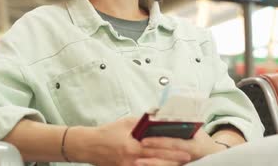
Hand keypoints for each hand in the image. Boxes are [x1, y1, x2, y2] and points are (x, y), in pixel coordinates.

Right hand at [66, 117, 190, 165]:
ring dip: (166, 165)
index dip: (173, 149)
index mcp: (133, 146)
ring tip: (180, 164)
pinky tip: (162, 165)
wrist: (89, 146)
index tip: (186, 149)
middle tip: (188, 158)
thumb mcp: (126, 123)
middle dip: (174, 160)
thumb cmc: (107, 133)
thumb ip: (143, 121)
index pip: (157, 147)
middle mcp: (132, 159)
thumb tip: (158, 116)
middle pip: (158, 160)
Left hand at [138, 128, 226, 164]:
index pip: (173, 143)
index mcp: (194, 146)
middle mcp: (188, 159)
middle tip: (136, 152)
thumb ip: (184, 123)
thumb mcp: (198, 130)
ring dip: (150, 165)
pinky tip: (144, 165)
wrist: (213, 156)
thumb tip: (163, 115)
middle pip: (167, 158)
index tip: (144, 140)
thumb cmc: (202, 140)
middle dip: (150, 155)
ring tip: (136, 162)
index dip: (158, 142)